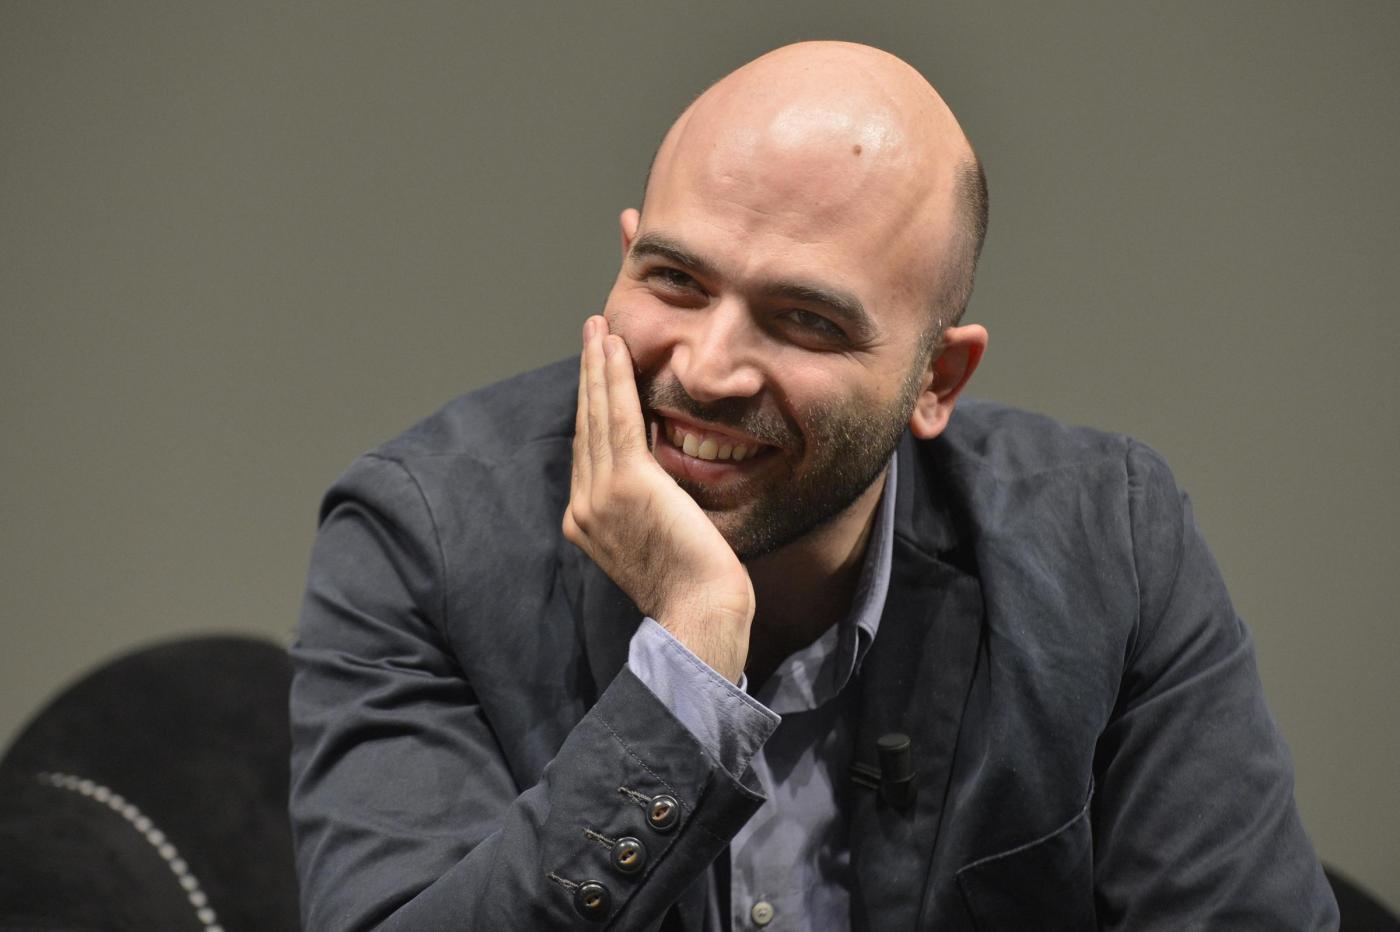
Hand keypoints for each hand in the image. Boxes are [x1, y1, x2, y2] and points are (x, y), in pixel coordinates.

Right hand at [562, 316, 754, 682]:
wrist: (699, 611)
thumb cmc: (695, 587)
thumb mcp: (658, 540)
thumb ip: (647, 508)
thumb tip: (660, 481)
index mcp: (587, 521)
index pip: (590, 450)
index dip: (593, 405)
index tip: (598, 372)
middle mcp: (584, 507)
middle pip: (586, 425)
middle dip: (588, 376)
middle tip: (591, 333)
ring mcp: (600, 495)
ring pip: (597, 415)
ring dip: (597, 366)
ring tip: (598, 329)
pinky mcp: (628, 483)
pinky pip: (619, 418)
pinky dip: (614, 379)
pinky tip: (613, 348)